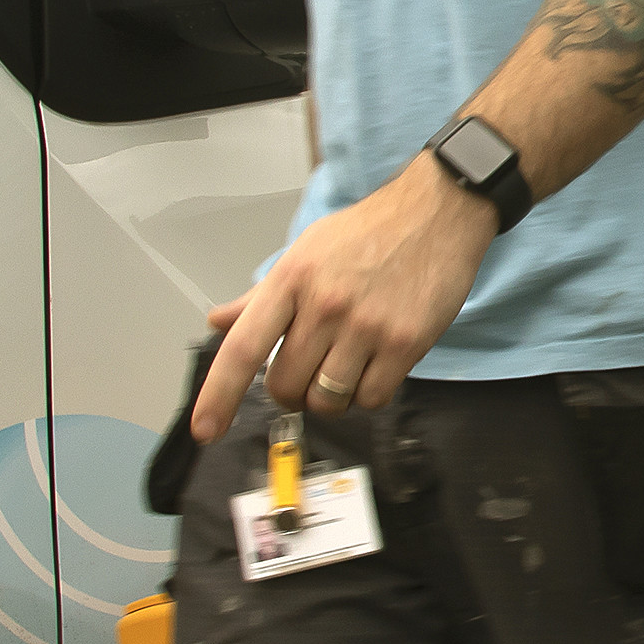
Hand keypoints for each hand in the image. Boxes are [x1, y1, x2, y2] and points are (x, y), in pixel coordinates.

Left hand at [193, 156, 493, 437]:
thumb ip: (262, 296)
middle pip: (286, 385)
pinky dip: (368, 394)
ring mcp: (365, 326)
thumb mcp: (307, 251)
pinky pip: (372, 399)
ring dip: (331, 396)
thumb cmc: (367, 233)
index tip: (206, 430)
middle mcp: (323, 305)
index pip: (243, 348)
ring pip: (328, 400)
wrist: (437, 213)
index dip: (218, 396)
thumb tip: (218, 322)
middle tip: (309, 370)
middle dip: (292, 390)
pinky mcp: (405, 343)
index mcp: (290, 279)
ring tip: (346, 366)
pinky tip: (375, 366)